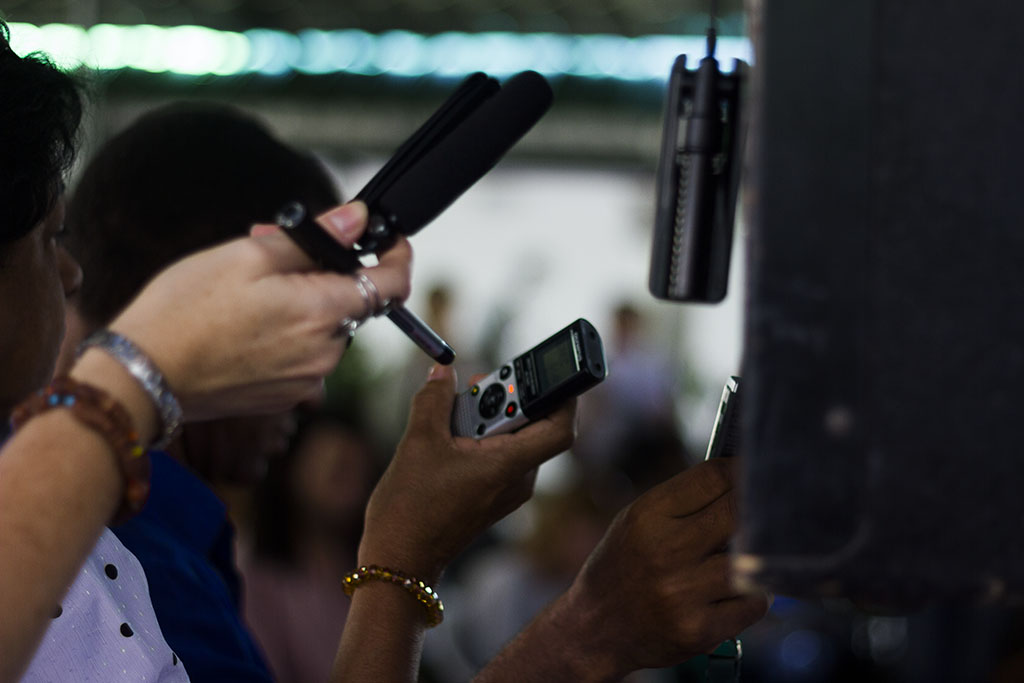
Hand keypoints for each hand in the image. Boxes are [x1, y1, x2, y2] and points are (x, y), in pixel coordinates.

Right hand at [104, 201, 411, 419]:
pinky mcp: (284, 398)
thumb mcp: (248, 255)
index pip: (392, 285)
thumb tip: (358, 218)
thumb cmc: (184, 311)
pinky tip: (245, 321)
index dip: (397, 257)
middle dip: (324, 271)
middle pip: (351, 302)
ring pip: (325, 328)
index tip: (388, 240)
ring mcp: (306, 381)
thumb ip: (314, 238)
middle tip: (274, 247)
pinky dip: (288, 331)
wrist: (140, 377)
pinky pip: (303, 355)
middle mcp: (325, 354)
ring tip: (248, 286)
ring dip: (303, 300)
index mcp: (322, 313)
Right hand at [359, 364, 575, 581]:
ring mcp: (506, 490)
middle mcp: (517, 479)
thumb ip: (434, 399)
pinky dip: (480, 436)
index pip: (560, 427)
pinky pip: (499, 454)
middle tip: (478, 382)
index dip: (563, 396)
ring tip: (455, 409)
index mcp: (509, 465)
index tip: (547, 372)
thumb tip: (443, 370)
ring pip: (513, 438)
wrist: (400, 560)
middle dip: (508, 398)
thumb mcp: (419, 442)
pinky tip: (450, 432)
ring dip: (488, 416)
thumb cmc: (411, 508)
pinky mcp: (492, 495)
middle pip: (532, 426)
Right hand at [562, 459, 769, 675]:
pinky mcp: (699, 630)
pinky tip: (736, 590)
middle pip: (737, 512)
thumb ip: (685, 500)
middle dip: (758, 508)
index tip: (754, 471)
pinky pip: (754, 603)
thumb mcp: (637, 521)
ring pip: (752, 559)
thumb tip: (743, 479)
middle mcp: (665, 551)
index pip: (713, 477)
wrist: (595, 629)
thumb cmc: (625, 566)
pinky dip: (754, 594)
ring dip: (756, 555)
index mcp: (647, 515)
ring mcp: (682, 593)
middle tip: (764, 510)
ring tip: (744, 555)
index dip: (741, 469)